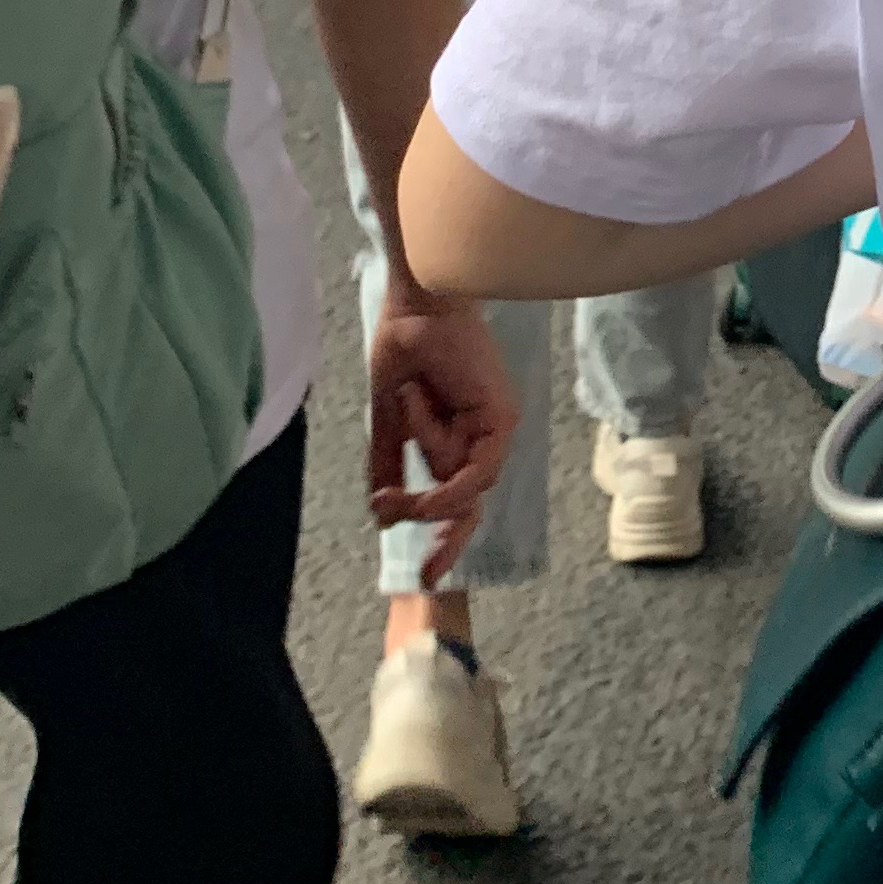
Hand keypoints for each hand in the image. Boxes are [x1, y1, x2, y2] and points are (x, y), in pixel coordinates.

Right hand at [367, 297, 519, 587]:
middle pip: (469, 504)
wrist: (414, 308)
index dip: (447, 538)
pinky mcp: (502, 421)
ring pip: (460, 484)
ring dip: (424, 449)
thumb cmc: (403, 350)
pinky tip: (421, 428)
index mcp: (462, 437)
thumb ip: (388, 466)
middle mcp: (484, 438)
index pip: (461, 500)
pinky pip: (472, 469)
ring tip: (410, 399)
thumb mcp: (388, 422)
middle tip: (428, 574)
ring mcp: (497, 430)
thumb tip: (380, 518)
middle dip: (447, 537)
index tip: (426, 574)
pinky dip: (440, 457)